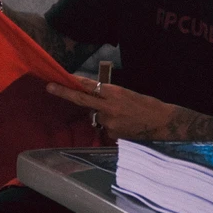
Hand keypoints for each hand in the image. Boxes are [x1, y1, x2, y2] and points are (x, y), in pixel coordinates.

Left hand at [46, 75, 175, 140]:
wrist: (163, 123)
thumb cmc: (147, 105)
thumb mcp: (127, 94)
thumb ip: (109, 96)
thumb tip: (93, 98)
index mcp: (114, 92)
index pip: (89, 86)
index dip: (73, 82)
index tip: (60, 77)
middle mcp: (109, 107)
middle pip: (82, 100)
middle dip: (64, 93)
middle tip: (49, 87)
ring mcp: (109, 122)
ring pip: (97, 118)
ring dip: (103, 116)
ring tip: (122, 116)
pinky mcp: (112, 135)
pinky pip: (106, 130)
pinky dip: (112, 127)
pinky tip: (125, 126)